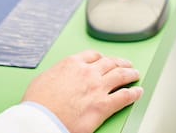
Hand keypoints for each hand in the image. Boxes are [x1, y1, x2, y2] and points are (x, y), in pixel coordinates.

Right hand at [23, 50, 142, 132]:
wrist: (41, 120)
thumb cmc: (37, 104)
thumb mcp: (43, 79)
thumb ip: (56, 74)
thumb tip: (58, 77)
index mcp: (72, 64)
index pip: (92, 55)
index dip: (101, 57)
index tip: (104, 59)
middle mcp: (87, 72)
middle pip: (110, 62)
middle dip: (120, 62)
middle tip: (126, 64)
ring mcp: (97, 88)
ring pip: (120, 75)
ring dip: (130, 73)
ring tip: (135, 74)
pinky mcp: (103, 106)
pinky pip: (124, 96)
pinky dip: (134, 93)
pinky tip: (138, 92)